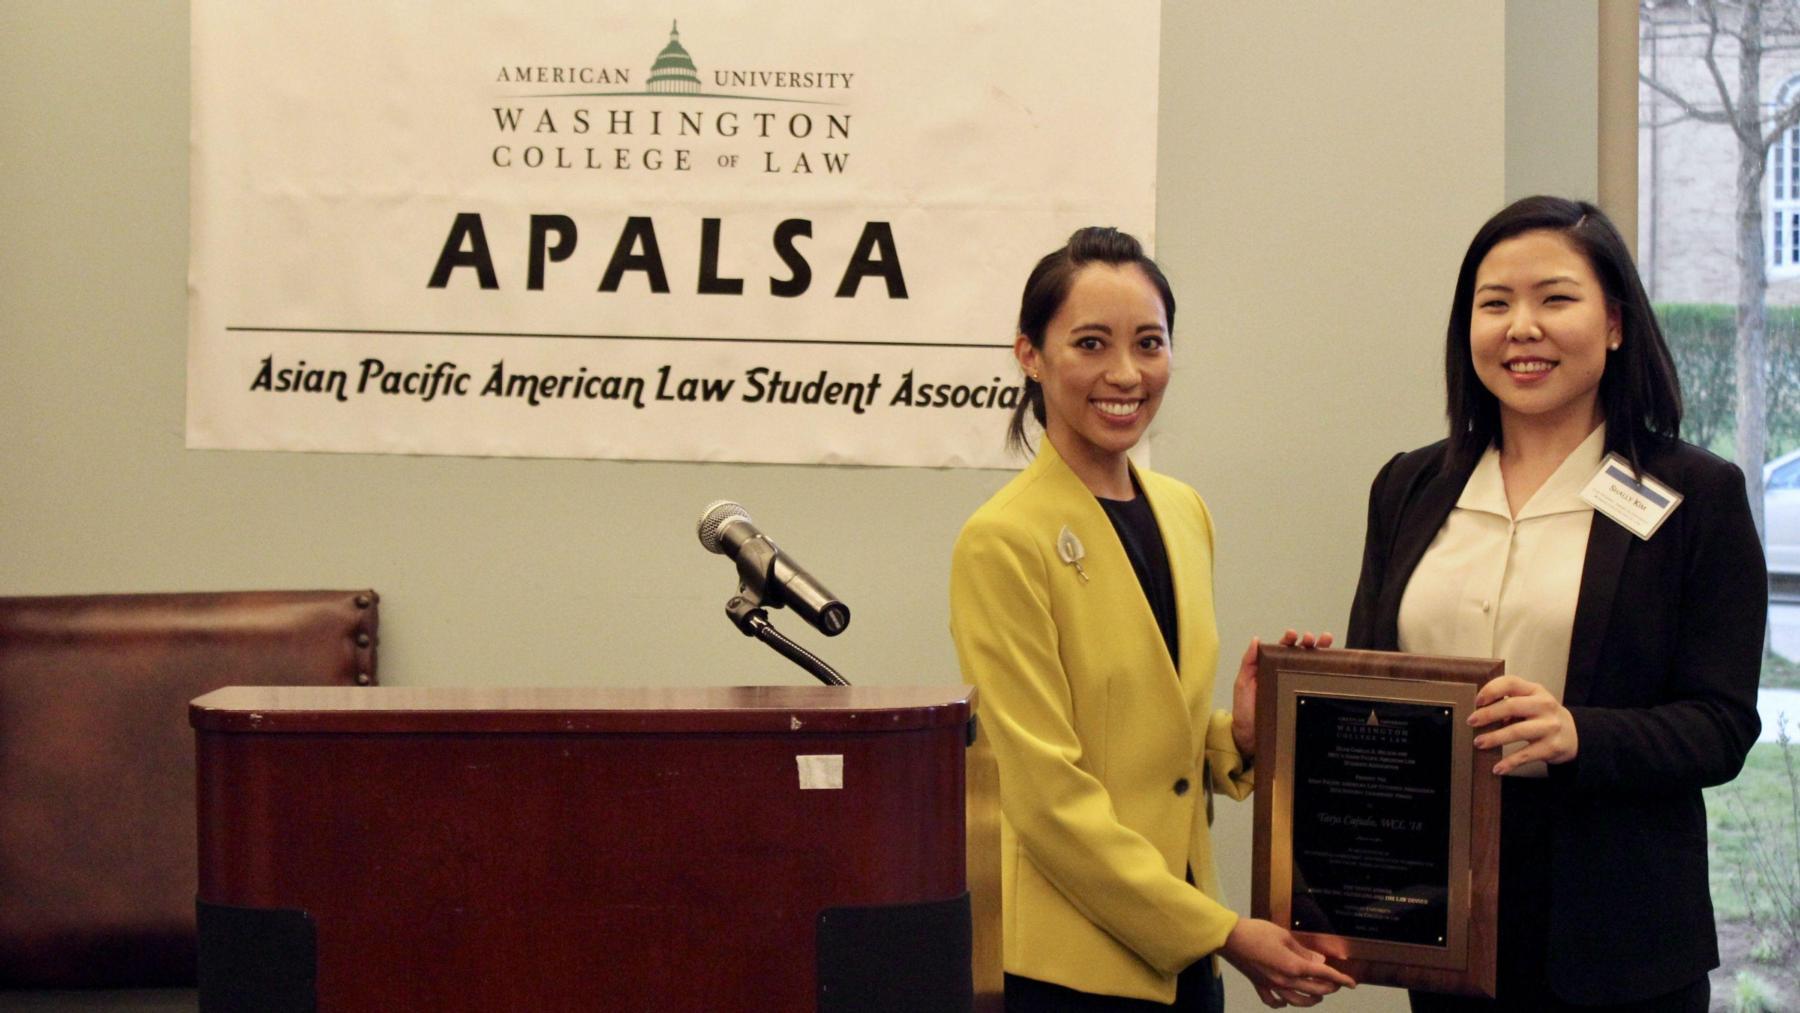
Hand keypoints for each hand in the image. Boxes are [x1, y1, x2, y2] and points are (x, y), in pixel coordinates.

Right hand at [1219, 917, 1355, 1007]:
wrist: (1230, 938)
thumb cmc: (1257, 932)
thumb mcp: (1285, 937)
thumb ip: (1303, 951)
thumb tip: (1319, 960)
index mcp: (1293, 966)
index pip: (1324, 974)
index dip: (1341, 979)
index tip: (1352, 983)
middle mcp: (1285, 980)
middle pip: (1314, 990)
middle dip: (1329, 988)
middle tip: (1337, 983)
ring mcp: (1272, 985)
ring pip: (1297, 1001)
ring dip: (1311, 1000)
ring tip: (1318, 996)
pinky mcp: (1259, 985)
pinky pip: (1273, 1001)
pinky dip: (1282, 1003)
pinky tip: (1286, 1001)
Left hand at [1232, 629, 1334, 758]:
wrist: (1252, 739)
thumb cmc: (1245, 711)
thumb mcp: (1243, 684)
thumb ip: (1248, 662)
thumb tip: (1256, 639)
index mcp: (1271, 668)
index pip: (1283, 649)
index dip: (1289, 639)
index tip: (1292, 634)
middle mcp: (1286, 675)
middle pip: (1302, 654)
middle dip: (1310, 642)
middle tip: (1313, 639)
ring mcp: (1297, 688)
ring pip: (1313, 666)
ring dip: (1322, 652)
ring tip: (1326, 642)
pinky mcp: (1305, 701)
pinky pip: (1318, 686)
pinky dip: (1328, 675)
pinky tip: (1334, 667)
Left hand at [1470, 675, 1578, 774]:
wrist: (1573, 735)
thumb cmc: (1542, 716)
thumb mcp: (1531, 701)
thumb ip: (1510, 701)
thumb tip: (1481, 713)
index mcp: (1535, 690)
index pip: (1511, 683)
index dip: (1492, 690)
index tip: (1477, 701)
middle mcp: (1544, 706)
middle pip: (1512, 706)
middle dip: (1488, 714)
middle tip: (1471, 721)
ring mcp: (1549, 727)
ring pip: (1517, 731)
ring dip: (1494, 738)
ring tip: (1478, 743)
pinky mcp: (1551, 747)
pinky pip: (1526, 755)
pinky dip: (1509, 763)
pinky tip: (1497, 768)